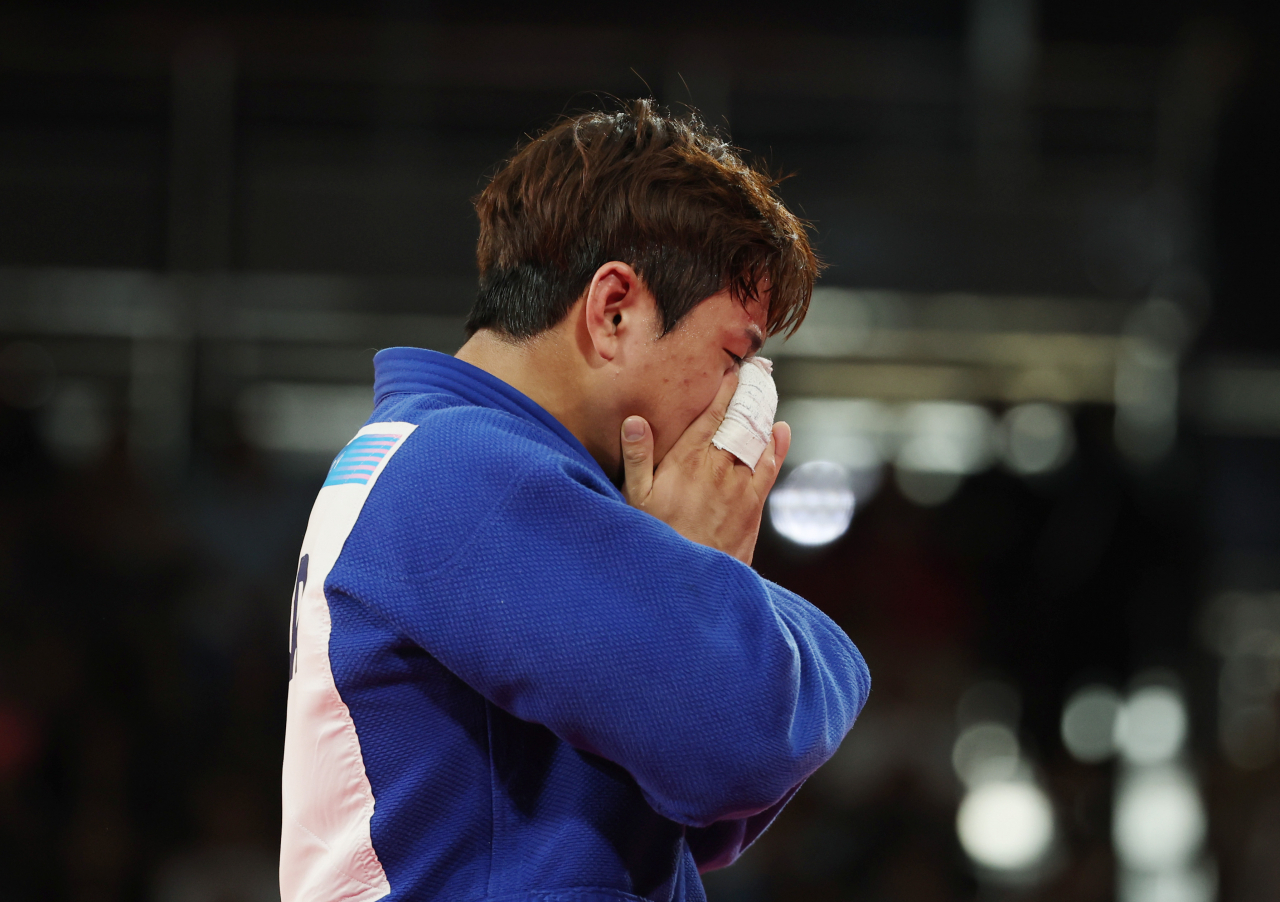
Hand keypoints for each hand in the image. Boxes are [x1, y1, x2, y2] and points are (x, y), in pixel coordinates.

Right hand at [620, 369, 790, 564]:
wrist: (689, 583)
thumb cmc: (655, 537)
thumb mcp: (634, 499)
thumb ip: (637, 458)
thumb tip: (635, 421)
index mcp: (689, 460)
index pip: (712, 416)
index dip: (725, 391)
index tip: (735, 371)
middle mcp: (719, 468)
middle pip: (739, 423)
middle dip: (748, 397)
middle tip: (758, 373)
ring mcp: (740, 487)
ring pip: (757, 442)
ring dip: (762, 417)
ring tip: (766, 395)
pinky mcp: (753, 507)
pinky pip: (769, 469)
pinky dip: (776, 447)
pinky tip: (780, 432)